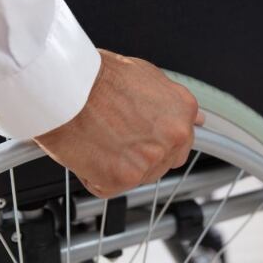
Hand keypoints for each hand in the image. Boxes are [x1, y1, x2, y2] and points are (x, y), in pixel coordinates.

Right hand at [33, 49, 203, 198]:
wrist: (66, 86)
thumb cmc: (96, 76)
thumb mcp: (147, 76)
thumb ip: (172, 104)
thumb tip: (196, 119)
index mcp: (182, 112)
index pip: (181, 142)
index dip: (154, 140)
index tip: (138, 137)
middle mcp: (173, 137)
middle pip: (161, 163)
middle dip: (139, 156)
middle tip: (113, 137)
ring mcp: (150, 161)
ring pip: (136, 177)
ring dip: (116, 165)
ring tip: (97, 138)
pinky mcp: (122, 180)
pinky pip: (107, 187)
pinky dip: (93, 175)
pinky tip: (86, 150)